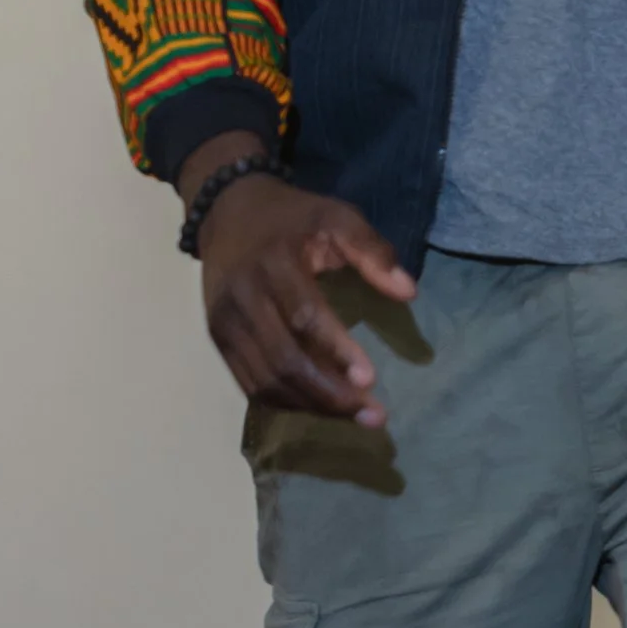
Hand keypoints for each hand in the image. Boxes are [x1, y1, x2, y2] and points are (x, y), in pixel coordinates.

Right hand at [191, 167, 413, 427]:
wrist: (226, 211)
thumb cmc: (290, 217)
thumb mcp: (335, 215)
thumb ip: (371, 250)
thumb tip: (408, 292)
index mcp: (274, 262)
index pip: (304, 316)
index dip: (337, 350)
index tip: (371, 379)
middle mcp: (243, 297)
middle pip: (283, 359)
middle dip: (329, 394)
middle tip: (372, 413)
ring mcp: (224, 322)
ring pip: (265, 380)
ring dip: (311, 406)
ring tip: (353, 416)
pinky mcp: (217, 339)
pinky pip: (249, 383)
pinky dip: (285, 402)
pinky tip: (318, 406)